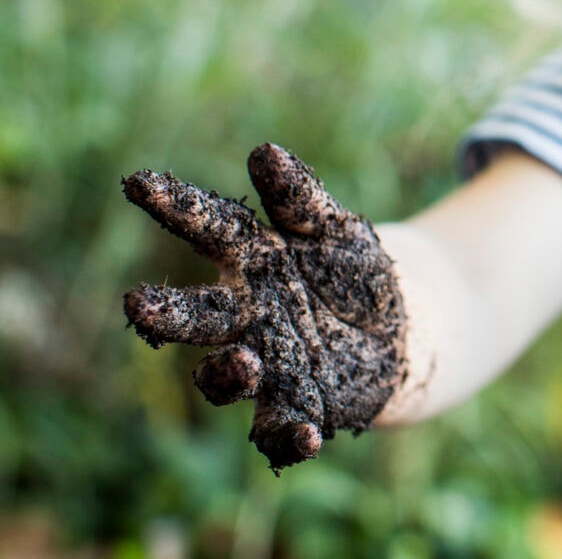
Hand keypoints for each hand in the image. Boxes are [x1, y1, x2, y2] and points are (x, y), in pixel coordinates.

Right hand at [122, 143, 405, 470]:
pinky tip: (308, 435)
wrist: (397, 328)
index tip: (140, 183)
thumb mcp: (333, 228)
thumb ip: (301, 197)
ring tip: (245, 361)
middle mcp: (245, 318)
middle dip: (165, 313)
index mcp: (251, 263)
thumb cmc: (350, 270)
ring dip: (228, 374)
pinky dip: (289, 437)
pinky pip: (282, 432)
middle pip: (197, 317)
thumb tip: (265, 151)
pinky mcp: (299, 409)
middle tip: (135, 303)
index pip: (209, 230)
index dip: (177, 206)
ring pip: (226, 379)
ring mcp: (267, 367)